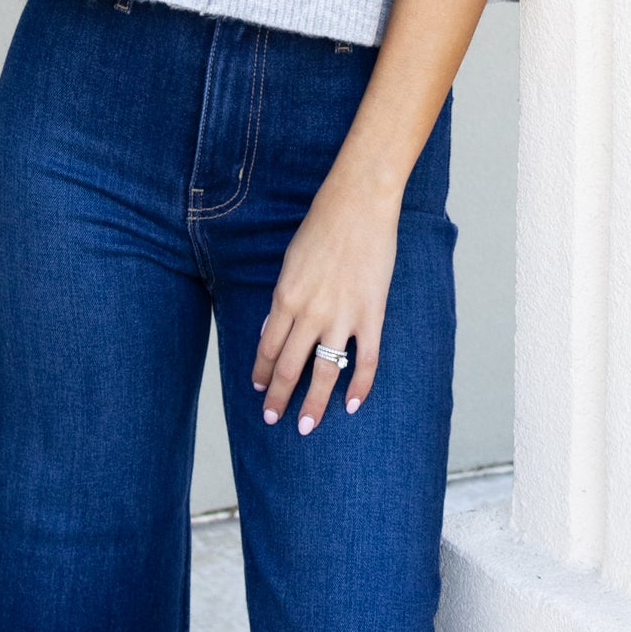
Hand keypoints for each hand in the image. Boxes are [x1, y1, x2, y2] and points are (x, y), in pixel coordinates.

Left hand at [253, 171, 400, 435]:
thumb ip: (282, 301)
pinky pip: (365, 360)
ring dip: (313, 404)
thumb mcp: (289, 264)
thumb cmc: (321, 228)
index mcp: (284, 299)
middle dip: (278, 398)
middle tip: (273, 420)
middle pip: (289, 367)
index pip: (267, 348)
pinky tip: (352, 405)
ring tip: (306, 426)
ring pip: (324, 372)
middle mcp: (309, 314)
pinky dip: (359, 386)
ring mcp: (342, 317)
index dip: (261, 373)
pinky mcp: (371, 315)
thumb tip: (273, 333)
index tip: (258, 390)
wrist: (358, 205)